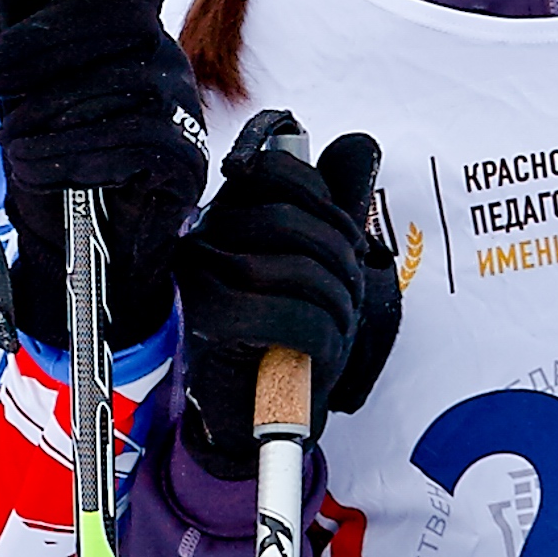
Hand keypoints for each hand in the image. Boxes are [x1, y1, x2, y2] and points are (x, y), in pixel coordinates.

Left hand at [0, 0, 204, 347]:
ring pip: (120, 78)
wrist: (73, 245)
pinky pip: (138, 137)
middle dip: (41, 39)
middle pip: (117, 15)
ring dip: (49, 109)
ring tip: (14, 138)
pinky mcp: (185, 161)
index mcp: (125, 25)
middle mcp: (161, 55)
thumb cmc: (52, 146)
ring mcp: (181, 107)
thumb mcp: (19, 77)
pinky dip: (74, 149)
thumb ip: (16, 13)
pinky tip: (37, 165)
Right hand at [173, 123, 398, 474]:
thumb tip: (356, 144)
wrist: (256, 412)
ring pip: (296, 269)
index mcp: (229, 213)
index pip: (274, 168)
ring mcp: (201, 276)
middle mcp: (205, 235)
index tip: (345, 240)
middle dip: (342, 260)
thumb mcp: (324, 263)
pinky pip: (287, 314)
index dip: (325, 199)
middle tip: (348, 295)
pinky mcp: (208, 321)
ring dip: (337, 304)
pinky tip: (316, 352)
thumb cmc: (290, 336)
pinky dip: (320, 337)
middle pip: (292, 220)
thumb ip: (336, 203)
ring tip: (335, 327)